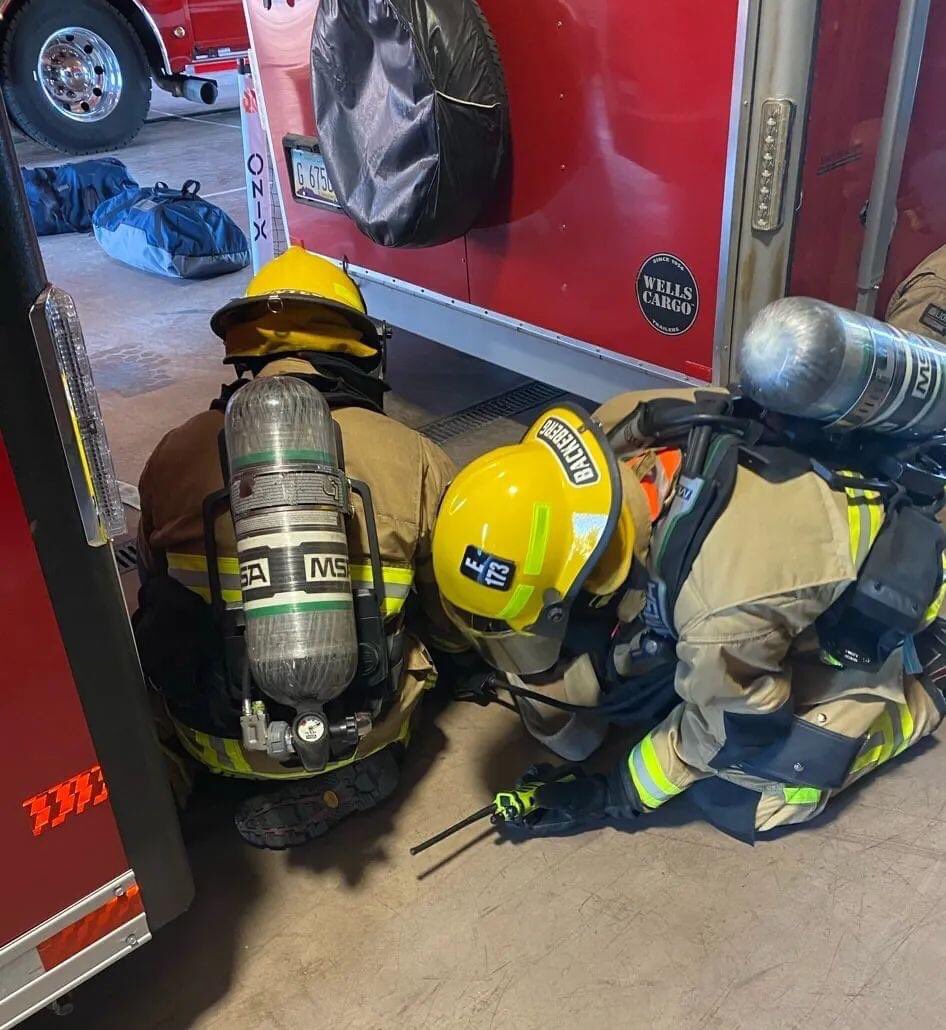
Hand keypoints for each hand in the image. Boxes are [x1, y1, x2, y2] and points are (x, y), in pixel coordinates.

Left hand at [495, 763, 632, 838]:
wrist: (609, 791)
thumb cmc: (589, 796)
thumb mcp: (571, 796)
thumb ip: (553, 795)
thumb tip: (534, 794)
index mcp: (549, 820)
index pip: (525, 821)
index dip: (512, 813)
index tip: (504, 802)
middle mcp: (548, 812)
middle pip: (527, 802)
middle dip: (525, 788)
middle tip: (527, 776)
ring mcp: (554, 801)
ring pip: (534, 790)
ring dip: (537, 779)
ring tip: (544, 770)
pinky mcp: (559, 789)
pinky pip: (545, 782)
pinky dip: (546, 775)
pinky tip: (551, 768)